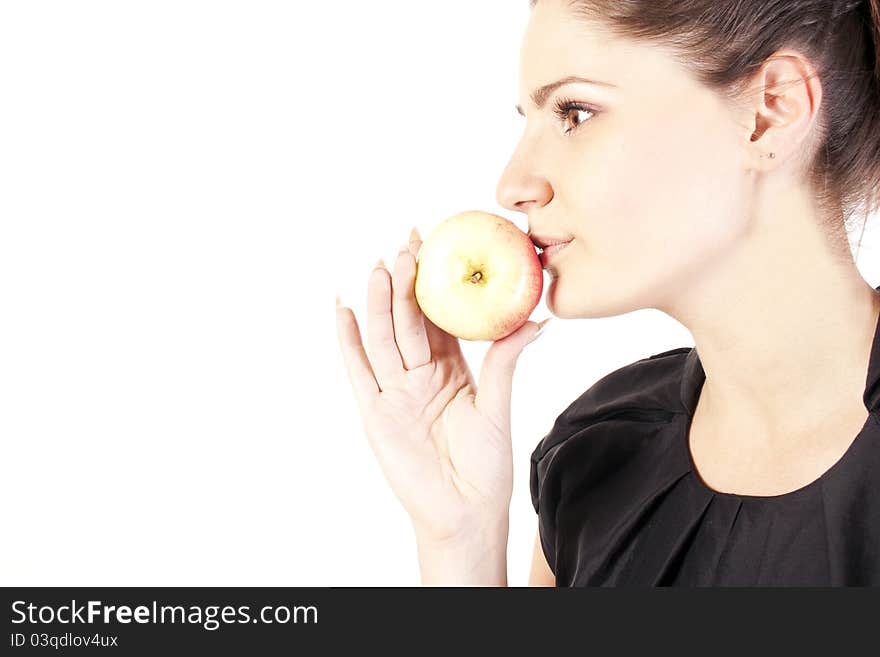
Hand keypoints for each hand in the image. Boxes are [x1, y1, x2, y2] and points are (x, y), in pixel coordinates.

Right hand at [335, 227, 548, 544]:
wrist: (465, 512)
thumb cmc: (485, 466)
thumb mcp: (497, 406)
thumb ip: (505, 361)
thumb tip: (536, 319)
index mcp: (450, 369)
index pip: (439, 316)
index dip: (435, 282)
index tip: (434, 245)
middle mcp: (419, 375)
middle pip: (408, 320)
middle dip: (405, 283)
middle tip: (406, 245)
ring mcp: (395, 392)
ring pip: (384, 338)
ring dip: (380, 303)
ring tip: (380, 267)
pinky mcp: (375, 412)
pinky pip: (359, 371)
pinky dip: (349, 341)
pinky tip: (344, 310)